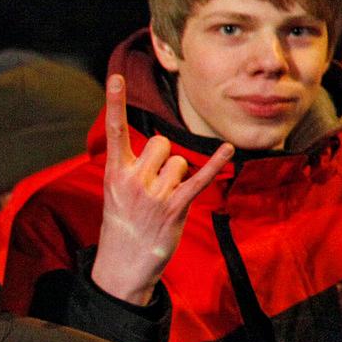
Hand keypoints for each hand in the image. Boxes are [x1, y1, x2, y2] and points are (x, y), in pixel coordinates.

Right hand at [90, 74, 232, 304]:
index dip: (116, 102)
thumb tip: (161, 147)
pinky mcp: (175, 207)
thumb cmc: (122, 226)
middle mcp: (132, 180)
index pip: (115, 131)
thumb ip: (132, 167)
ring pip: (179, 161)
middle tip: (154, 185)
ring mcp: (153, 194)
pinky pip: (198, 178)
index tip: (116, 76)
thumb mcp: (116, 194)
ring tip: (164, 200)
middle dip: (164, 157)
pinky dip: (214, 164)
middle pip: (160, 143)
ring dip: (178, 177)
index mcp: (114, 173)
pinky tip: (227, 150)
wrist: (122, 265)